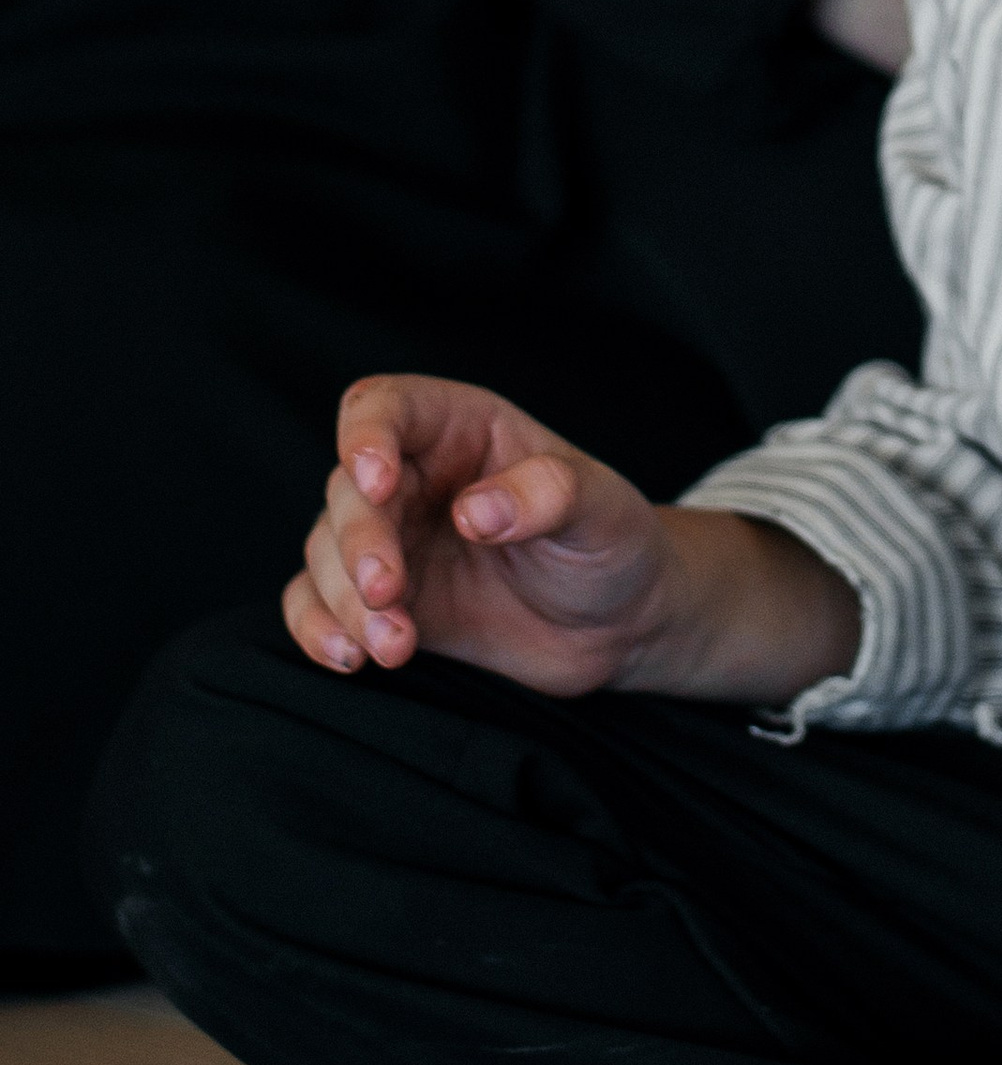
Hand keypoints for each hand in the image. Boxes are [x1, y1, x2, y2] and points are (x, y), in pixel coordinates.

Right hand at [285, 377, 679, 696]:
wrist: (620, 625)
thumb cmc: (613, 543)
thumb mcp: (603, 508)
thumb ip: (549, 494)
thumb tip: (474, 511)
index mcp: (463, 428)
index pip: (385, 407)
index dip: (366, 437)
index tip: (377, 484)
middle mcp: (416, 477)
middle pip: (347, 491)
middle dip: (358, 543)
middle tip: (388, 591)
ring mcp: (396, 541)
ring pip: (327, 553)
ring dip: (345, 600)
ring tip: (393, 645)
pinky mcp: (387, 602)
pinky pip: (321, 606)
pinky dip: (319, 630)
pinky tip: (348, 657)